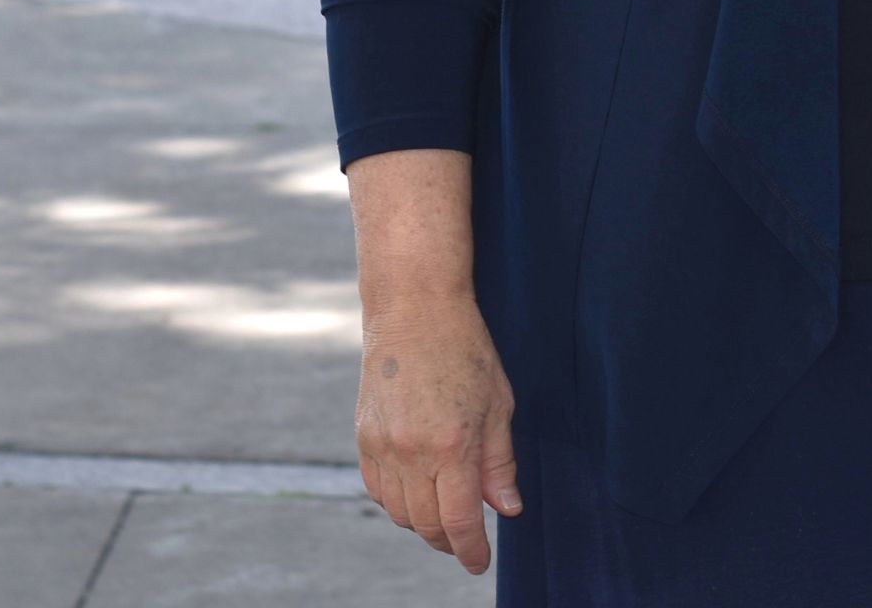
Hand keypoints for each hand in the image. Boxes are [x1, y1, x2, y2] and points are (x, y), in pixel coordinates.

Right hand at [354, 294, 524, 573]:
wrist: (414, 308)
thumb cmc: (465, 348)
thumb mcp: (499, 402)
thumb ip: (500, 462)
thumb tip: (508, 509)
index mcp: (452, 443)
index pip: (458, 521)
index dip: (471, 550)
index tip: (479, 562)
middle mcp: (412, 451)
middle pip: (426, 525)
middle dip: (449, 541)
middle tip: (467, 539)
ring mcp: (382, 446)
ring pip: (400, 513)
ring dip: (423, 523)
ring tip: (445, 511)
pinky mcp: (363, 438)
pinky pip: (378, 490)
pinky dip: (398, 502)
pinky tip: (417, 490)